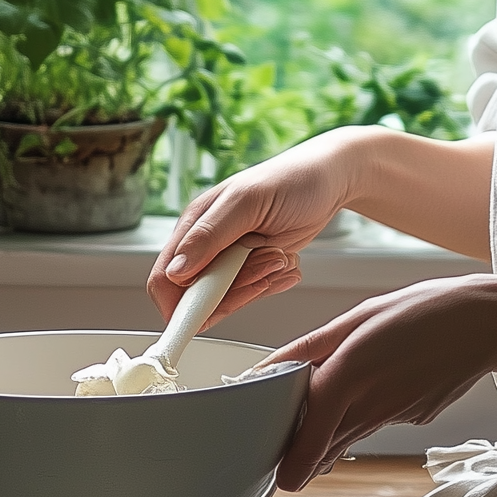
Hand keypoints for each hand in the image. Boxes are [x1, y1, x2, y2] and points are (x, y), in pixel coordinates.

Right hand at [148, 129, 371, 323]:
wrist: (331, 179)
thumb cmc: (294, 178)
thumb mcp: (249, 201)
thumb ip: (210, 235)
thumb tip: (176, 270)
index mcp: (194, 224)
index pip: (165, 279)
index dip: (180, 305)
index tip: (203, 319)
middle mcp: (206, 244)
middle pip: (200, 297)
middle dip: (237, 288)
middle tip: (268, 261)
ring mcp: (229, 258)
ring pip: (228, 299)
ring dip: (259, 283)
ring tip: (280, 254)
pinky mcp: (251, 267)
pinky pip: (252, 294)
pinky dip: (272, 283)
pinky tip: (287, 260)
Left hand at [270, 273, 496, 489]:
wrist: (486, 323)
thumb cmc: (421, 310)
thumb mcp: (359, 316)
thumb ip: (311, 346)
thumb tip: (270, 366)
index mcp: (349, 374)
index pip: (310, 436)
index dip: (293, 463)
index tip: (280, 477)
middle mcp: (371, 404)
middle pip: (326, 449)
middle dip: (304, 456)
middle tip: (286, 448)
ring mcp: (396, 417)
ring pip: (350, 440)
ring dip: (330, 440)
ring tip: (321, 419)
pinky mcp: (414, 419)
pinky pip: (378, 423)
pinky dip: (366, 415)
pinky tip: (377, 386)